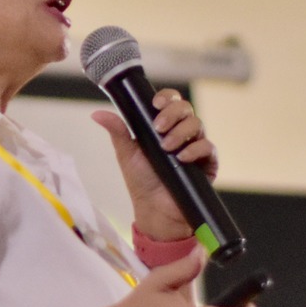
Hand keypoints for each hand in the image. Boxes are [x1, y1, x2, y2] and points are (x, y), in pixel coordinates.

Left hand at [90, 89, 218, 241]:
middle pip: (186, 109)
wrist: (154, 209)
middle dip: (173, 113)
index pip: (171, 102)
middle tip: (159, 127)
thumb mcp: (127, 154)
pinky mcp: (207, 163)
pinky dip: (196, 149)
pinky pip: (208, 147)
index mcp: (164, 126)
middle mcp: (182, 133)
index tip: (156, 103)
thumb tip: (97, 114)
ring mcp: (196, 146)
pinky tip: (183, 157)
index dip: (167, 97)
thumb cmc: (142, 182)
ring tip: (167, 147)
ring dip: (181, 132)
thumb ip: (117, 131)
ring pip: (197, 124)